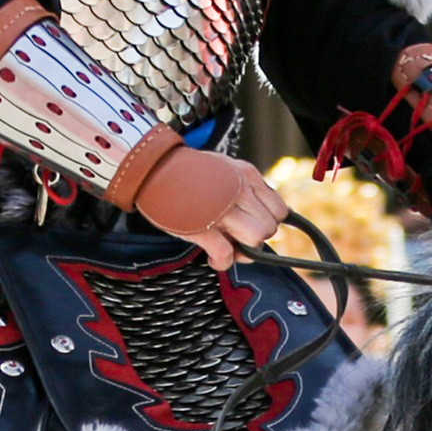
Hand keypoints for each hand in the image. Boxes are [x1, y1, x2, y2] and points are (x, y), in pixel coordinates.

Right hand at [135, 147, 288, 270]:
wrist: (152, 168)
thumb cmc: (184, 171)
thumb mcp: (224, 168)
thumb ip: (244, 188)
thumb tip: (258, 215)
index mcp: (247, 176)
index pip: (279, 210)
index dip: (267, 222)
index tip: (251, 224)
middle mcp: (240, 191)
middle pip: (269, 229)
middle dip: (255, 238)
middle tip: (235, 236)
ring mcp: (222, 210)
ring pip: (255, 240)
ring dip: (242, 250)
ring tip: (226, 246)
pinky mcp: (203, 228)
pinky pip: (226, 255)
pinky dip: (221, 262)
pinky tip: (212, 256)